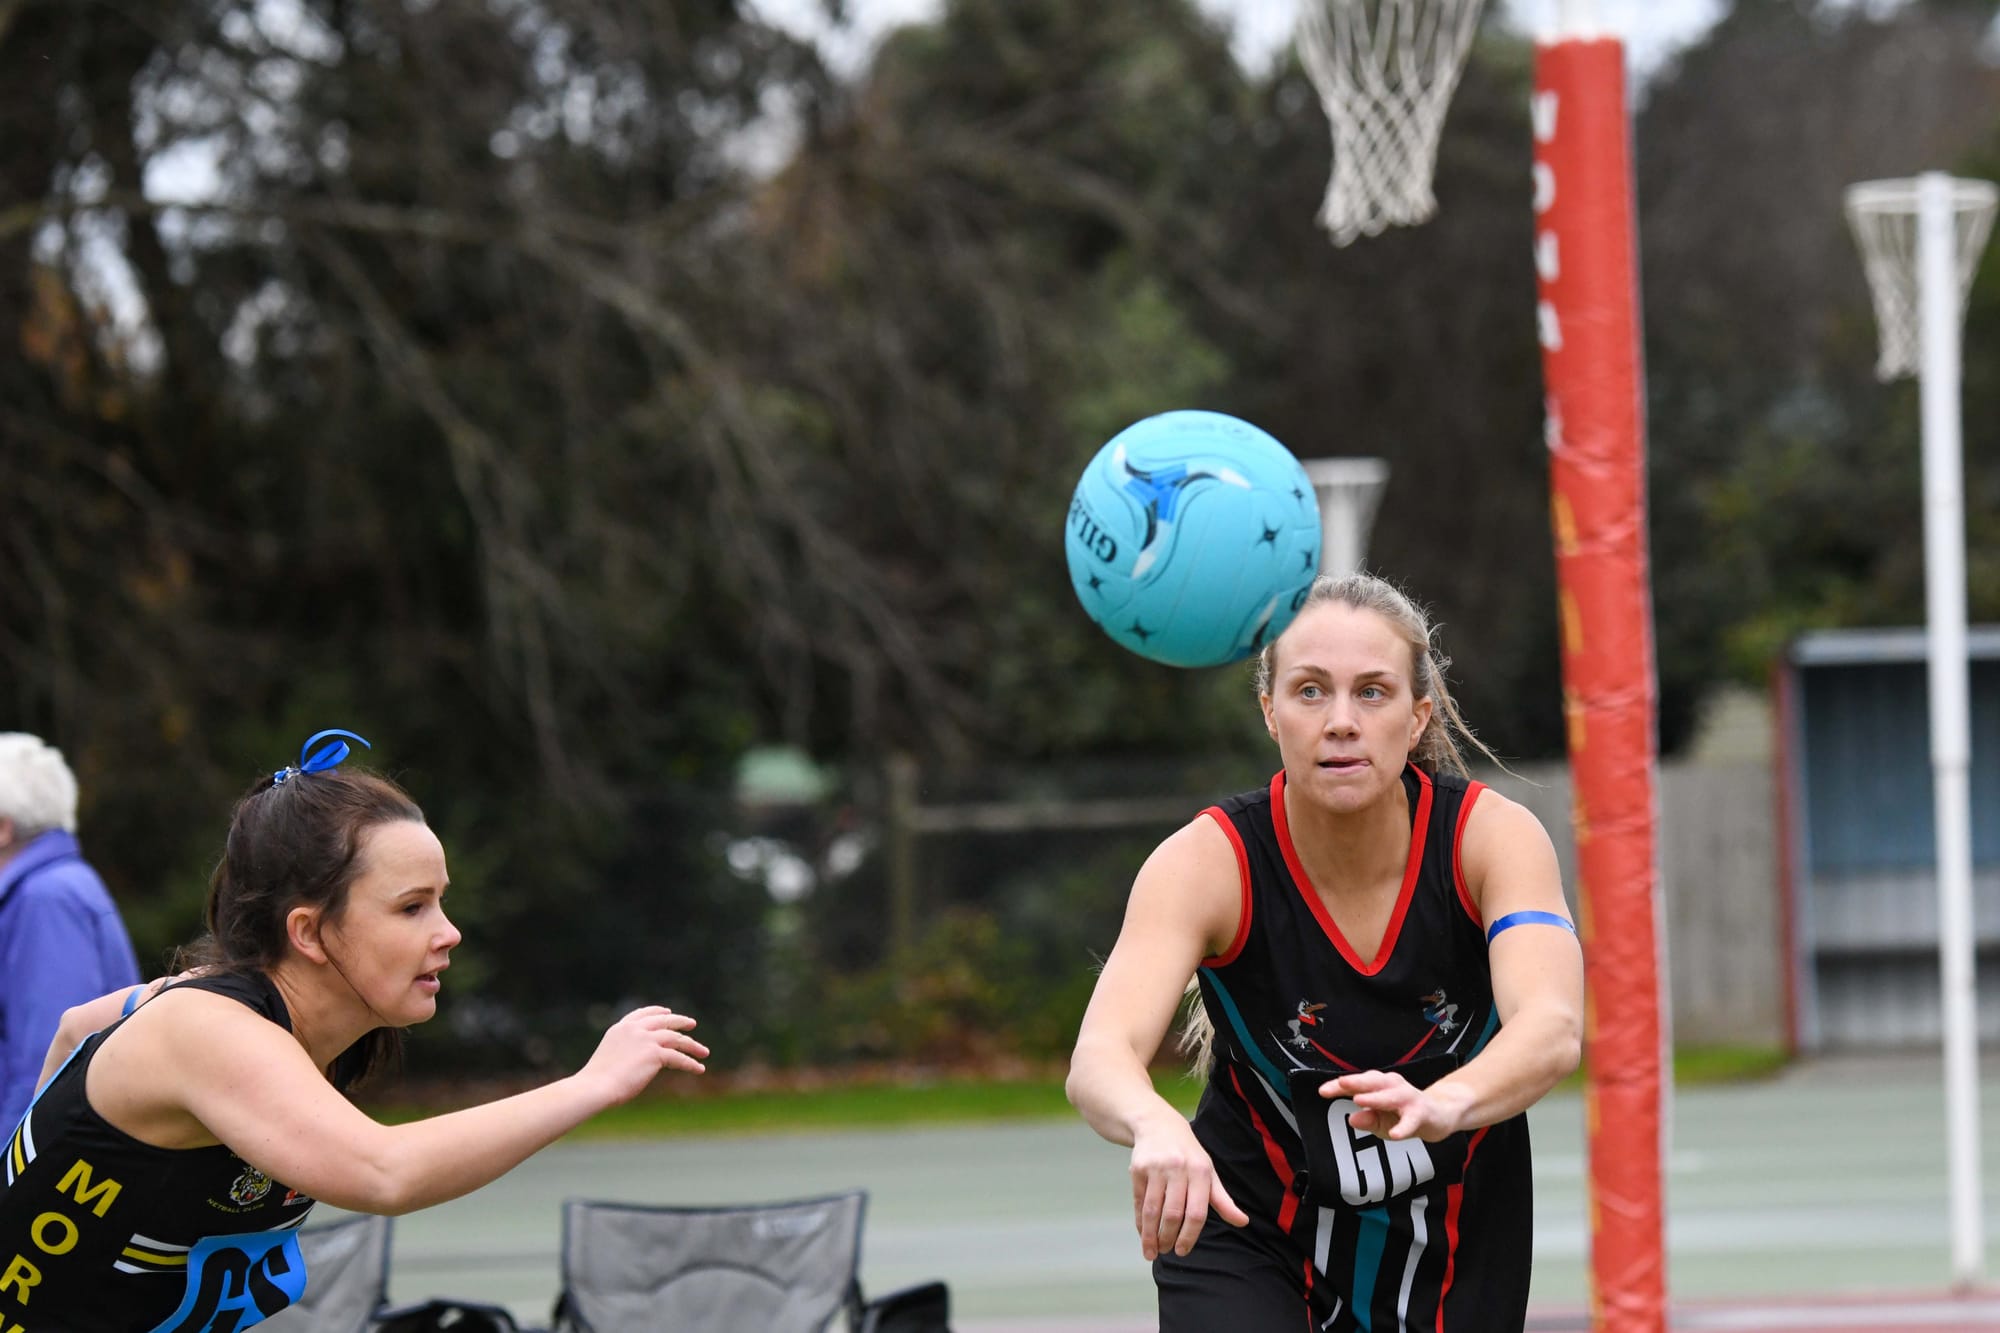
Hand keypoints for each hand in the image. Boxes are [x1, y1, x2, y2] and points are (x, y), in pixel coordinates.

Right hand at [579, 1005, 708, 1103]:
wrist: (596, 1086)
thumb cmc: (598, 1081)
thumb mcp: (611, 1057)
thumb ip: (625, 1051)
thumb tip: (642, 1059)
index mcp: (621, 1028)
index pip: (642, 1013)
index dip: (657, 1011)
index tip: (668, 1011)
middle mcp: (635, 1030)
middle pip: (664, 1021)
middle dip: (680, 1021)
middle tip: (692, 1024)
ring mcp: (646, 1040)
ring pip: (676, 1038)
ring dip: (692, 1045)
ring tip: (704, 1052)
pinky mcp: (655, 1054)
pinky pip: (679, 1058)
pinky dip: (691, 1064)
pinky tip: (699, 1069)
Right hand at [1128, 1112, 1248, 1260]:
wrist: (1157, 1124)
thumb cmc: (1188, 1153)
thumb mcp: (1209, 1172)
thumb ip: (1223, 1200)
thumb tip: (1242, 1222)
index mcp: (1200, 1171)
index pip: (1197, 1212)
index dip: (1189, 1235)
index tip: (1182, 1251)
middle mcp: (1178, 1168)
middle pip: (1173, 1213)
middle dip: (1168, 1237)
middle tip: (1166, 1252)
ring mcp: (1156, 1168)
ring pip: (1152, 1210)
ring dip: (1150, 1235)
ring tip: (1151, 1251)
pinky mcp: (1138, 1168)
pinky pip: (1139, 1201)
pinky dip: (1139, 1221)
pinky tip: (1142, 1233)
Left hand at [1318, 1070, 1470, 1142]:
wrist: (1441, 1116)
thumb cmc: (1407, 1116)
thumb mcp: (1383, 1121)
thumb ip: (1368, 1119)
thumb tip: (1352, 1119)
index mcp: (1380, 1087)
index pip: (1357, 1085)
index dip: (1339, 1087)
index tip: (1322, 1091)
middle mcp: (1393, 1087)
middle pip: (1373, 1081)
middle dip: (1356, 1082)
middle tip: (1341, 1084)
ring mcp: (1409, 1099)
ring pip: (1391, 1095)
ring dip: (1375, 1098)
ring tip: (1360, 1101)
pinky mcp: (1423, 1113)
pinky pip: (1412, 1120)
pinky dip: (1403, 1127)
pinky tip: (1396, 1134)